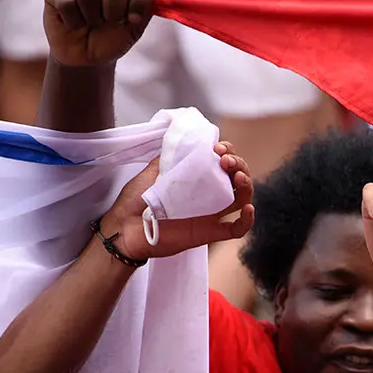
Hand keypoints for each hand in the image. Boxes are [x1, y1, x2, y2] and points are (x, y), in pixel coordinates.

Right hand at [44, 0, 158, 66]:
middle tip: (109, 21)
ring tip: (92, 22)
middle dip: (114, 12)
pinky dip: (74, 21)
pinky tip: (75, 21)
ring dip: (92, 17)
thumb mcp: (134, 29)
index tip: (133, 19)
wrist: (84, 54)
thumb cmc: (111, 38)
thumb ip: (146, 11)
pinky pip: (67, 1)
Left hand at [100, 142, 254, 260]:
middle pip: (237, 178)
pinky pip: (236, 229)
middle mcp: (208, 194)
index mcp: (197, 179)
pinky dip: (247, 220)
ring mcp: (211, 214)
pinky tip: (248, 208)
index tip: (219, 147)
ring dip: (246, 185)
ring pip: (241, 199)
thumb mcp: (152, 170)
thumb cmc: (135, 201)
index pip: (223, 162)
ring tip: (238, 176)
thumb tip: (185, 139)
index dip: (228, 152)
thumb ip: (170, 156)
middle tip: (226, 159)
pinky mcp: (210, 233)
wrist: (124, 228)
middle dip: (239, 164)